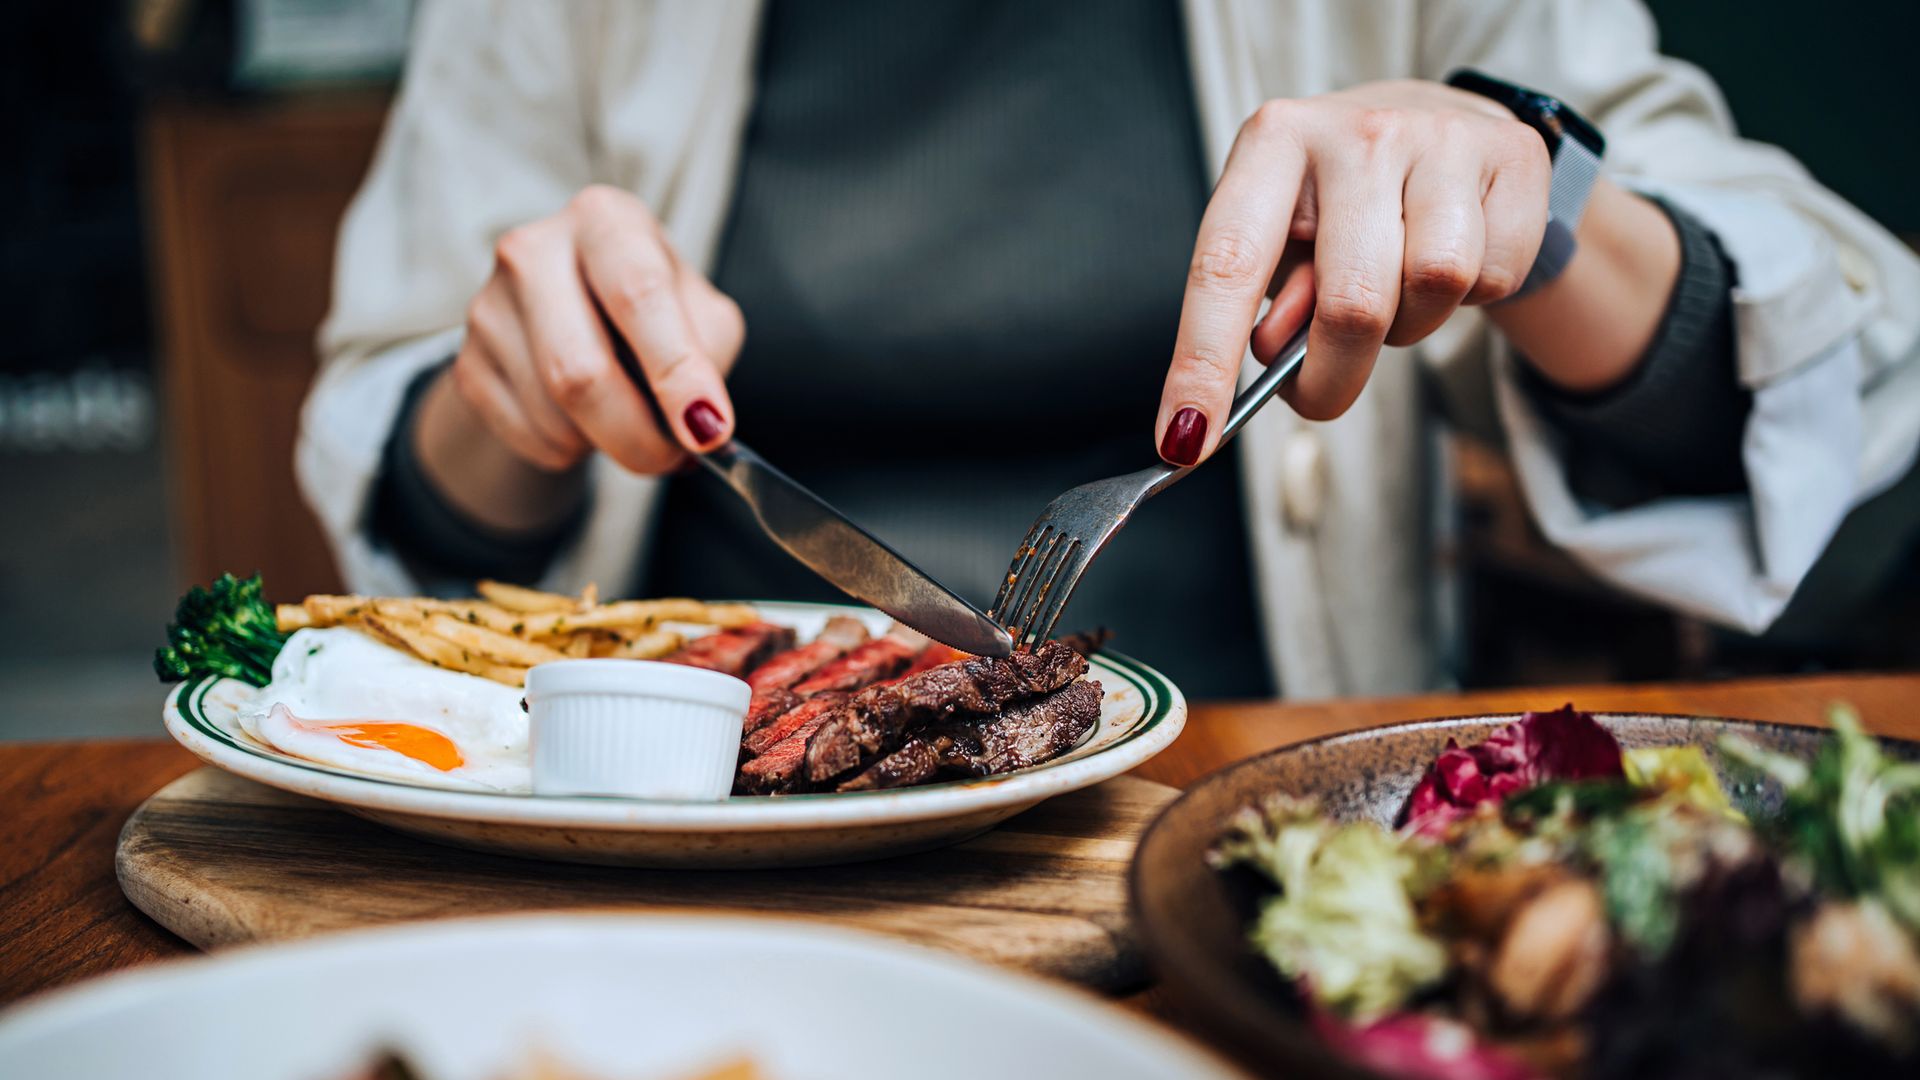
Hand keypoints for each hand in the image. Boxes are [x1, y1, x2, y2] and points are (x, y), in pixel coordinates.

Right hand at [450, 184, 744, 473]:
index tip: (707, 429)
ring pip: (555, 417)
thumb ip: (707, 357)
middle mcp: (534, 251)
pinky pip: (530, 439)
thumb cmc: (654, 311)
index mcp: (604, 220)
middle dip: (638, 436)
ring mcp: (489, 308)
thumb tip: (700, 425)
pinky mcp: (467, 364)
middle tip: (674, 457)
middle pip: (581, 371)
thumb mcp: (700, 313)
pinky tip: (585, 421)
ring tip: (627, 417)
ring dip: (607, 443)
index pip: (639, 295)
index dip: (676, 370)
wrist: (579, 314)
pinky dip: (572, 452)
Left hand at [1156, 80, 1550, 463]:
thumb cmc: (1342, 199)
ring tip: (1396, 291)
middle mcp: (1355, 131)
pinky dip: (1473, 297)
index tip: (1186, 440)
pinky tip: (1452, 257)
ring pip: (1434, 286)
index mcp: (1273, 143)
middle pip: (1352, 302)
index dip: (1203, 362)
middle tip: (1324, 390)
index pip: (1226, 267)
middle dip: (1334, 376)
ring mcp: (1441, 137)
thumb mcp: (1284, 236)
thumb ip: (1272, 298)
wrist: (1442, 123)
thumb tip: (1278, 353)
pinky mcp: (1515, 156)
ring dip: (1412, 325)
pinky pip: (1494, 276)